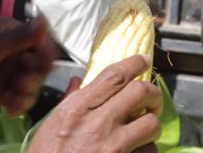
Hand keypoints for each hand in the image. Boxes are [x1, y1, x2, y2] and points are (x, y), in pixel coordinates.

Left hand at [0, 16, 55, 113]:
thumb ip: (22, 36)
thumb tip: (46, 18)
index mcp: (11, 34)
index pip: (40, 44)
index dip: (44, 56)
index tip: (42, 66)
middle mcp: (11, 52)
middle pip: (37, 67)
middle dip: (33, 78)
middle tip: (19, 83)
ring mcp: (4, 73)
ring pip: (29, 86)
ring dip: (25, 94)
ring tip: (11, 99)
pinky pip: (17, 98)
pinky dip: (16, 104)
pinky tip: (8, 108)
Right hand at [28, 56, 162, 152]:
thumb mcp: (50, 126)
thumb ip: (68, 101)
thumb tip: (79, 81)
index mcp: (77, 109)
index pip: (113, 76)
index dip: (134, 63)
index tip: (143, 60)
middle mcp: (98, 123)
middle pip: (140, 92)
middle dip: (153, 92)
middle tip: (151, 98)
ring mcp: (114, 146)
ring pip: (151, 123)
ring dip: (152, 125)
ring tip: (145, 129)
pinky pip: (149, 151)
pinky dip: (147, 150)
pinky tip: (138, 151)